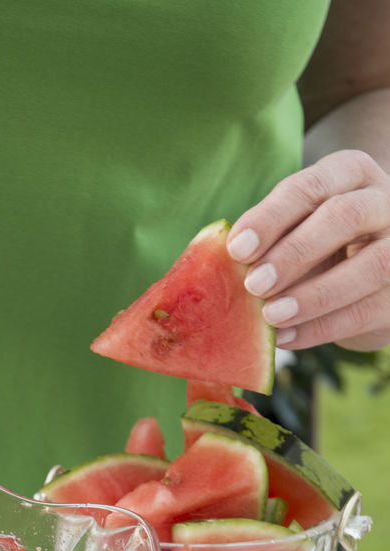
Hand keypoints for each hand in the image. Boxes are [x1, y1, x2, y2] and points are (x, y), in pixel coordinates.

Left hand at [227, 150, 389, 353]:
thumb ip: (266, 238)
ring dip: (314, 295)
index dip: (272, 217)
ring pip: (370, 266)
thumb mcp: (295, 227)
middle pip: (346, 217)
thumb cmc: (319, 242)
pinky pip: (368, 311)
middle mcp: (385, 201)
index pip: (312, 186)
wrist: (371, 272)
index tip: (236, 248)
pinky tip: (287, 338)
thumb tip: (218, 264)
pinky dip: (323, 328)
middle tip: (254, 284)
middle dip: (295, 253)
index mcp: (351, 173)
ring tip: (271, 317)